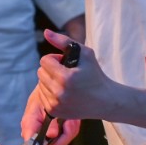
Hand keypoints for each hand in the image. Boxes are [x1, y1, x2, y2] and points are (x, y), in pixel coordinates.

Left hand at [19, 29, 111, 144]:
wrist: (105, 101)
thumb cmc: (95, 74)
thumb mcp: (85, 53)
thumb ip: (63, 41)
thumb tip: (46, 32)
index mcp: (65, 78)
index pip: (44, 61)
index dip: (55, 59)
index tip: (66, 63)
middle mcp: (59, 93)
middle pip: (40, 72)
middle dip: (51, 69)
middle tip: (66, 73)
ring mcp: (56, 104)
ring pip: (40, 84)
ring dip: (50, 81)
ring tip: (66, 83)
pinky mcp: (54, 112)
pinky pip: (42, 96)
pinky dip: (50, 92)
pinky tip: (64, 92)